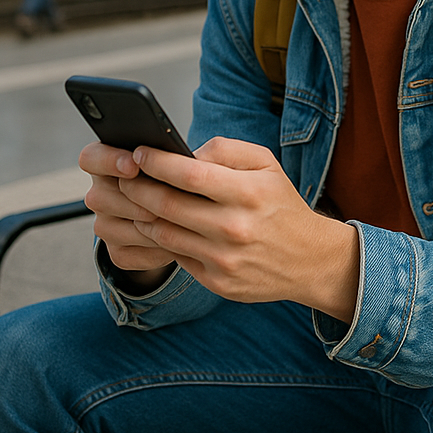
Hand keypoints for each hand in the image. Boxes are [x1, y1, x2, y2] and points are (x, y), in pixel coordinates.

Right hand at [80, 141, 178, 283]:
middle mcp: (99, 194)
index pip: (90, 158)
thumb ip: (169, 155)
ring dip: (148, 225)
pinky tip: (174, 239)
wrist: (184, 215)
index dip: (108, 161)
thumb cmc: (176, 179)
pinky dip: (153, 248)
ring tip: (177, 219)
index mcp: (107, 162)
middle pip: (99, 197)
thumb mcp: (174, 160)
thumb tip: (182, 157)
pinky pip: (129, 253)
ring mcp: (105, 225)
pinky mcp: (117, 252)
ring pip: (113, 228)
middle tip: (166, 199)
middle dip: (137, 199)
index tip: (133, 165)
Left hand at [121, 138, 359, 319]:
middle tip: (124, 176)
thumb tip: (184, 152)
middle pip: (167, 205)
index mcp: (248, 193)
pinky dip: (160, 239)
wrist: (309, 260)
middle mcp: (234, 228)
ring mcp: (224, 259)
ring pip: (164, 234)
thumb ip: (225, 149)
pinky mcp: (217, 282)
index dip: (156, 162)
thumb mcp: (266, 164)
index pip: (188, 173)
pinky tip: (156, 225)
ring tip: (135, 200)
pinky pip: (176, 256)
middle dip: (137, 187)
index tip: (139, 152)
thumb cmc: (280, 204)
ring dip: (141, 215)